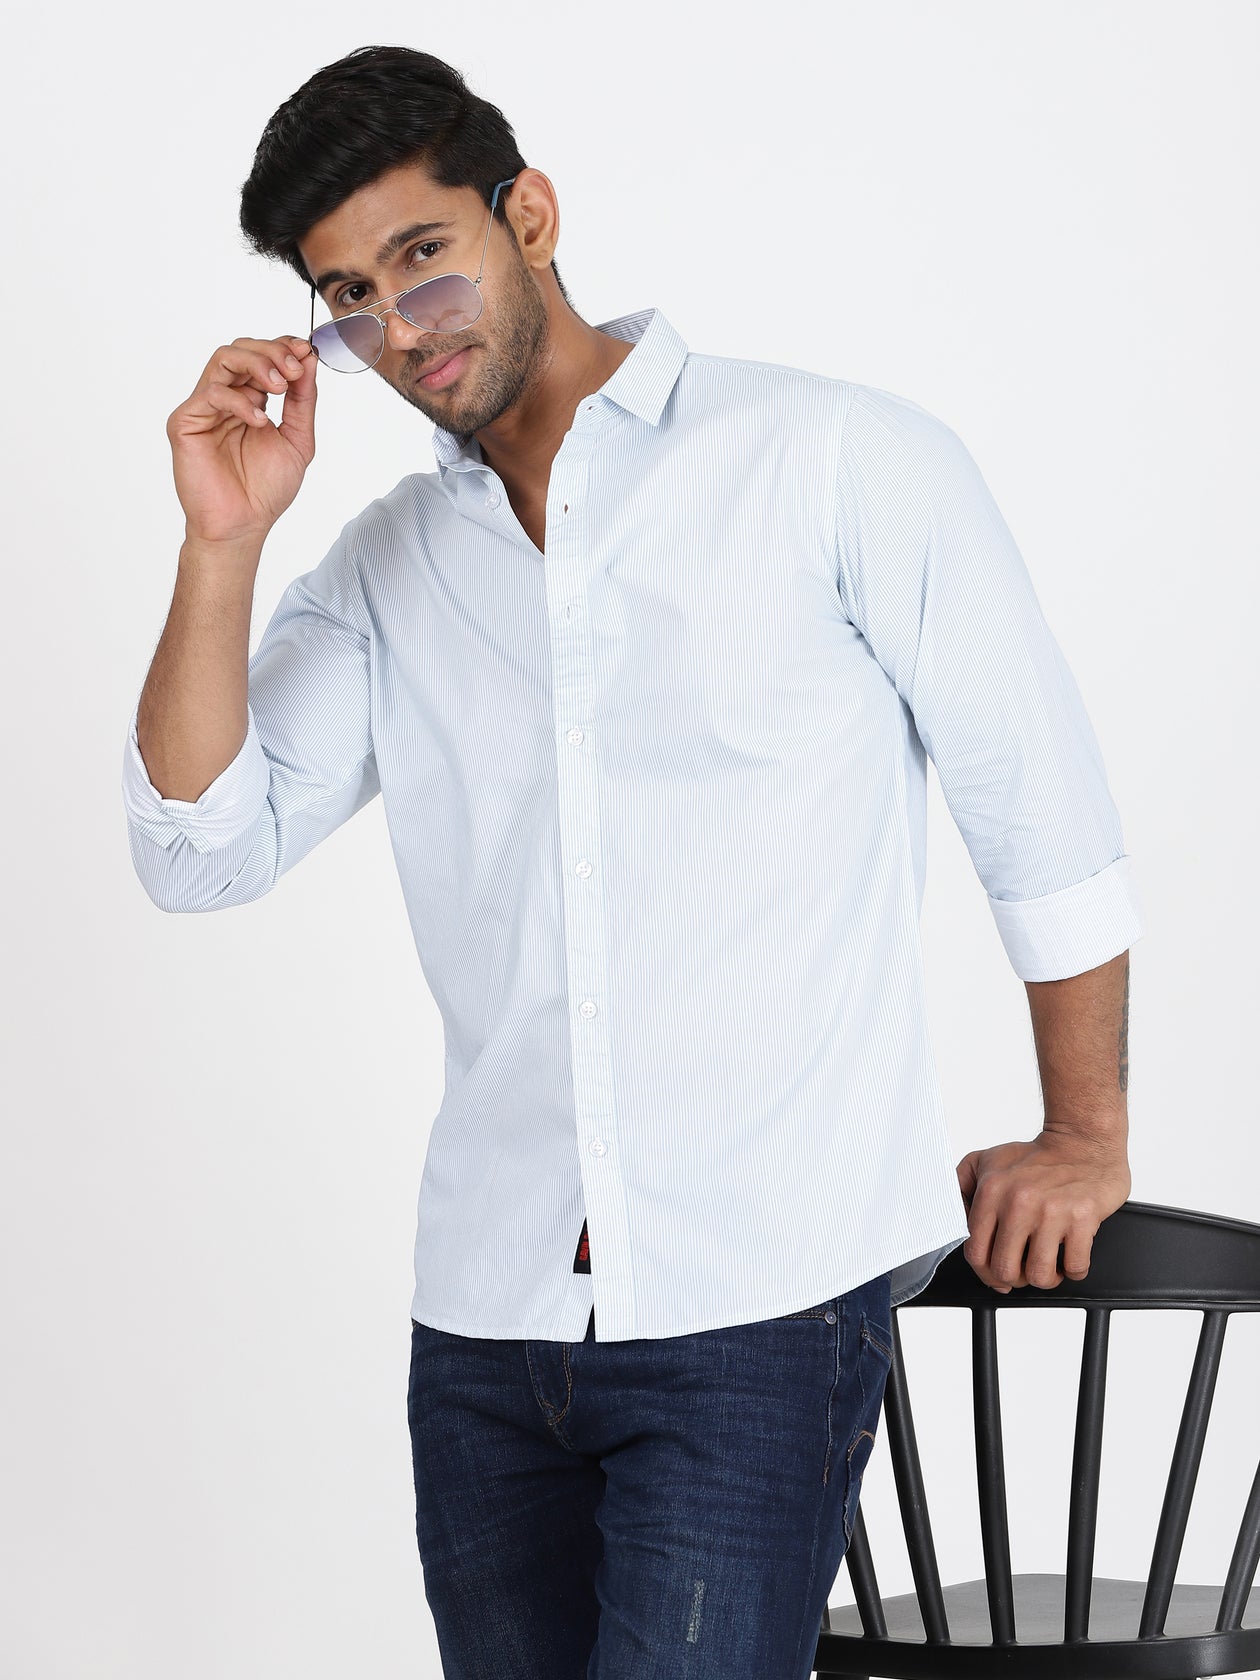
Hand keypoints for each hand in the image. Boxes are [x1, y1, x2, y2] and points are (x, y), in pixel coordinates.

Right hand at [167, 335, 316, 547]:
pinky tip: (259, 422)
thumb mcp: (298, 439)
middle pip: (241, 349)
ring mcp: (204, 408)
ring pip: (223, 359)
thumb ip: (303, 400)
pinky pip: (211, 393)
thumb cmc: (265, 490)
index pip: (261, 357)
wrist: (243, 525)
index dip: (283, 348)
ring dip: (256, 364)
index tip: (306, 353)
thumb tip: (308, 359)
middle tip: (293, 370)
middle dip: (272, 352)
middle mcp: (225, 399)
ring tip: (279, 387)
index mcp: (249, 400)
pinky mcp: (186, 421)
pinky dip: (240, 402)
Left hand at [955, 1129, 1130, 1291]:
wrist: (1082, 1142)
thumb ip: (960, 1189)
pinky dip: (1074, 1270)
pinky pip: (1075, 1267)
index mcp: (992, 1191)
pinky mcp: (1083, 1218)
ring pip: (1039, 1275)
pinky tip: (1069, 1255)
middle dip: (1015, 1279)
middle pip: (1005, 1270)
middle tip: (1024, 1268)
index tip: (996, 1274)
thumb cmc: (1034, 1158)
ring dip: (1045, 1277)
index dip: (985, 1273)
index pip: (976, 1253)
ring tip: (1047, 1262)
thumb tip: (952, 1224)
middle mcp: (1019, 1202)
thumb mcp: (985, 1162)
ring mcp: (1052, 1211)